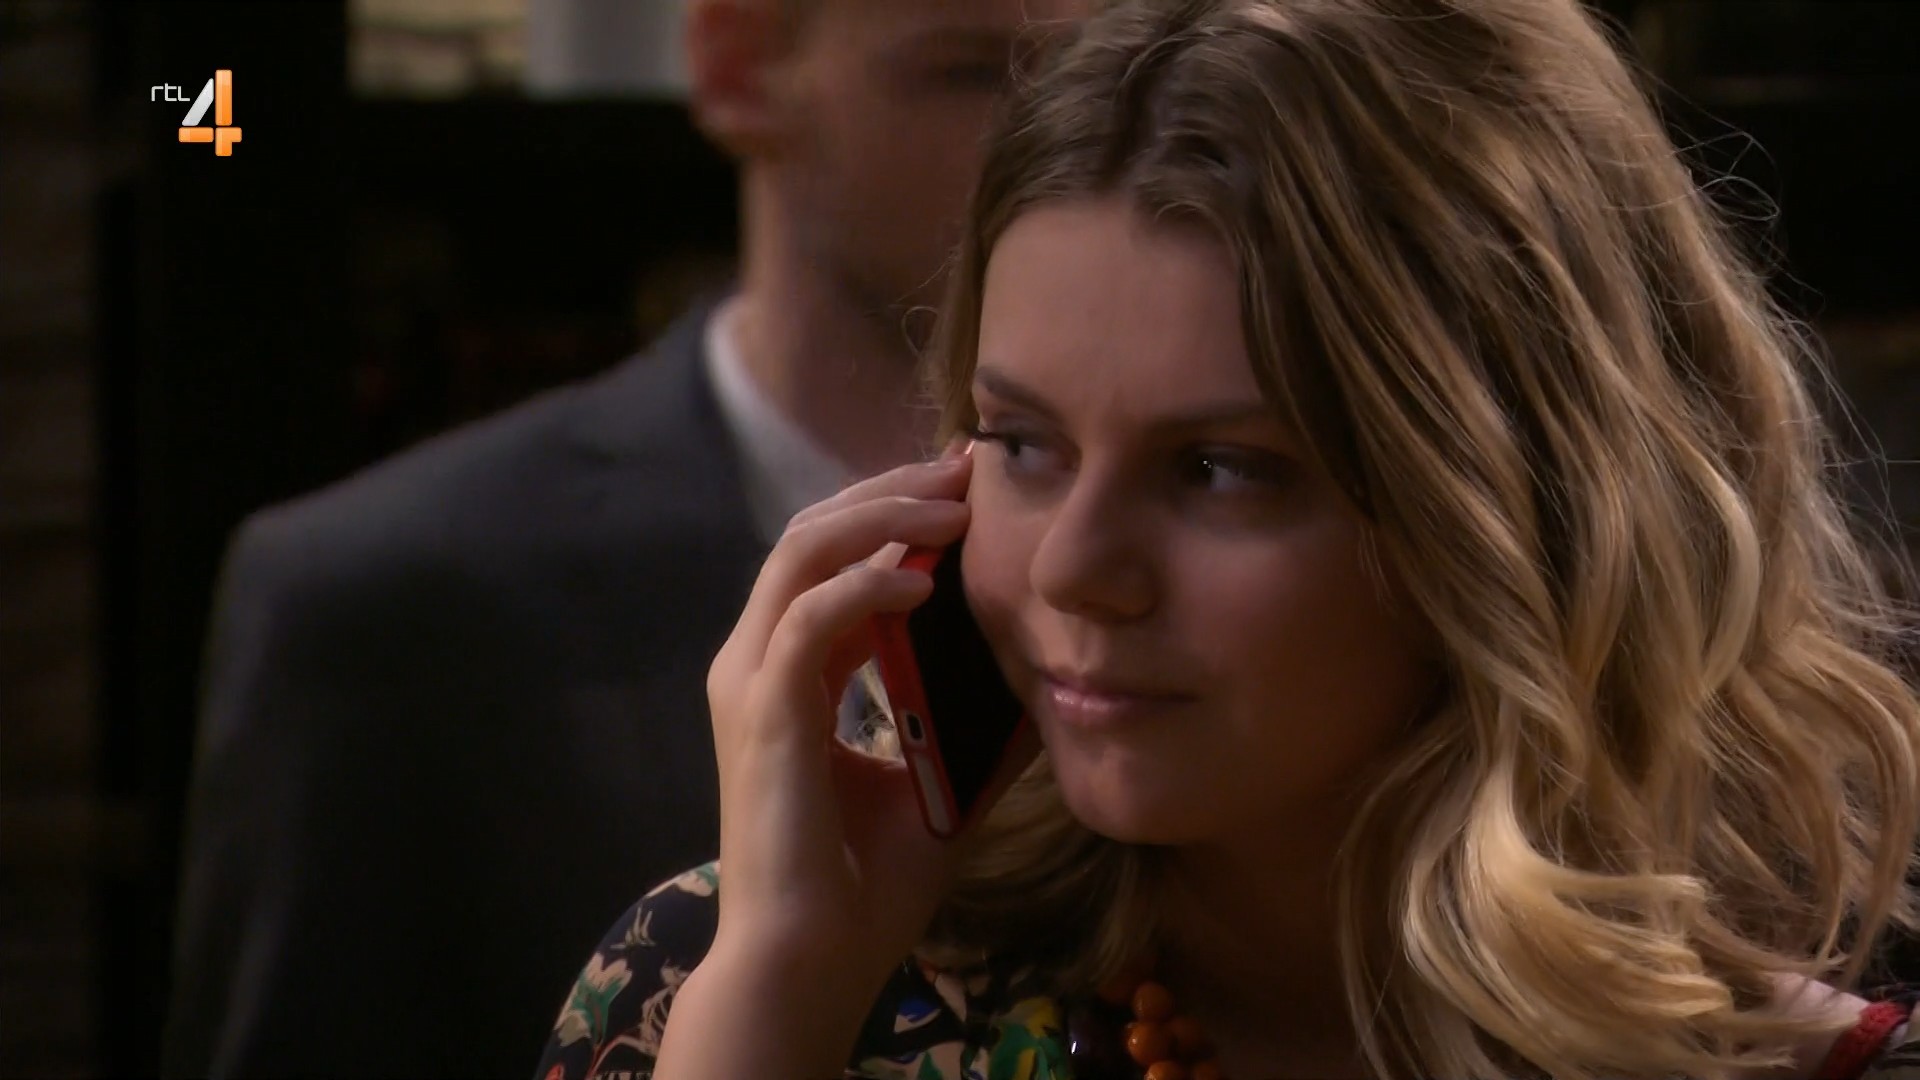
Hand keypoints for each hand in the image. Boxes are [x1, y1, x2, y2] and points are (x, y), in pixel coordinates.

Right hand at [702, 446, 983, 999]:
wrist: (813, 963)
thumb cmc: (866, 887)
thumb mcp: (941, 782)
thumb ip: (977, 726)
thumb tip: (1045, 680)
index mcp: (788, 672)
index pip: (832, 556)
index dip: (896, 511)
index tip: (970, 487)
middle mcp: (758, 662)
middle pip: (811, 530)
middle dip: (891, 488)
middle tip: (967, 468)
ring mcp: (751, 682)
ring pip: (800, 551)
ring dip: (880, 517)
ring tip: (954, 509)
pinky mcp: (763, 713)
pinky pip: (810, 617)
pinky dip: (867, 587)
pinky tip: (927, 584)